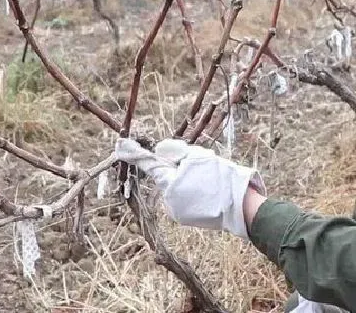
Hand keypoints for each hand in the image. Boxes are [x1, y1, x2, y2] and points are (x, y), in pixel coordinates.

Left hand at [114, 138, 265, 238]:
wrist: (242, 208)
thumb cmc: (222, 178)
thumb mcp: (198, 157)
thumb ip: (175, 152)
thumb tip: (159, 149)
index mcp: (169, 182)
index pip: (148, 164)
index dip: (134, 154)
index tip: (121, 145)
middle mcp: (168, 199)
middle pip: (165, 176)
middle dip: (175, 168)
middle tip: (198, 167)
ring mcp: (176, 211)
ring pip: (174, 187)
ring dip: (183, 180)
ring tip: (207, 180)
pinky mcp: (184, 218)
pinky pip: (181, 198)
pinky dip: (188, 192)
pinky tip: (206, 191)